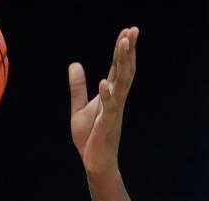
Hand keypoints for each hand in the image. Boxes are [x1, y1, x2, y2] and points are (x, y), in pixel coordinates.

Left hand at [70, 27, 138, 176]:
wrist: (95, 162)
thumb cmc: (90, 137)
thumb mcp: (79, 108)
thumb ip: (78, 87)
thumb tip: (74, 63)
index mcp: (111, 95)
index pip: (118, 68)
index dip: (122, 50)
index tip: (127, 30)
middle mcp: (116, 100)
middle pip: (125, 71)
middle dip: (128, 50)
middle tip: (133, 29)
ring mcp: (113, 112)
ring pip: (121, 84)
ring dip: (123, 64)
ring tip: (124, 44)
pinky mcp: (106, 125)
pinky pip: (108, 108)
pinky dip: (106, 95)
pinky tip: (103, 82)